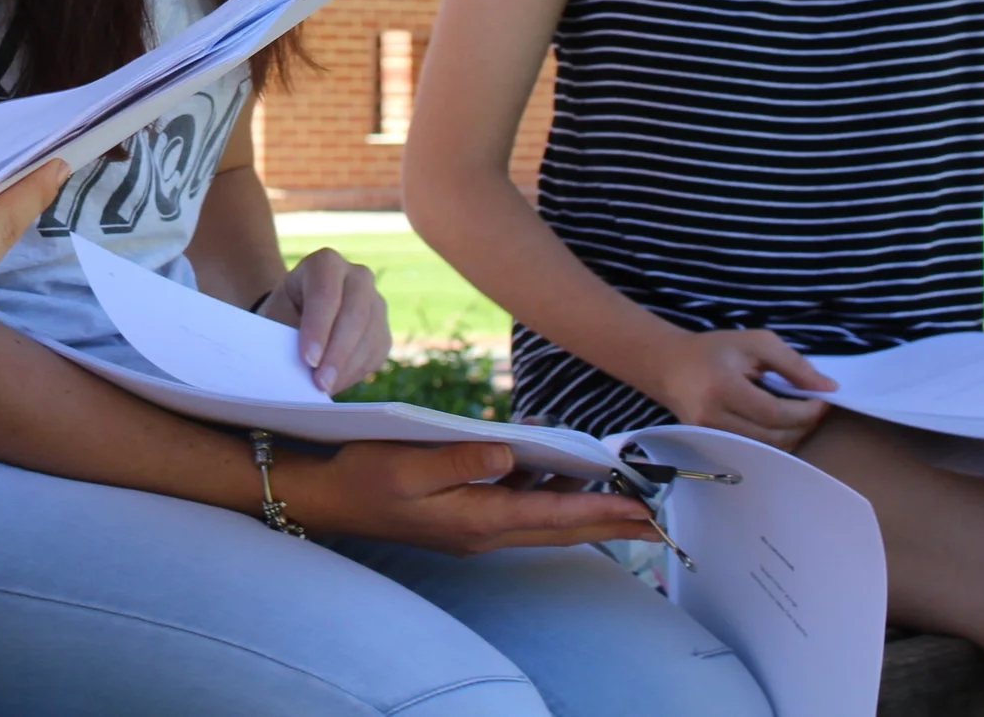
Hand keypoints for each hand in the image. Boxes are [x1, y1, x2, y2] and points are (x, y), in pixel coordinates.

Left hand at [256, 248, 390, 394]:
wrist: (297, 313)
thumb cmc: (283, 312)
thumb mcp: (276, 316)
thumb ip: (285, 336)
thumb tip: (294, 371)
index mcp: (325, 263)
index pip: (325, 293)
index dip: (318, 328)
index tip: (307, 359)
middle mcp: (356, 276)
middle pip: (354, 313)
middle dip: (337, 352)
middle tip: (320, 382)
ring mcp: (375, 301)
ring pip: (370, 334)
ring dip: (347, 366)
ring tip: (325, 388)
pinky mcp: (383, 328)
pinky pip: (377, 352)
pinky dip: (356, 372)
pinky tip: (336, 383)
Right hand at [276, 440, 660, 553]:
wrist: (328, 497)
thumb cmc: (364, 475)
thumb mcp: (409, 462)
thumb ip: (462, 459)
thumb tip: (511, 454)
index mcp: (476, 518)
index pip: (554, 515)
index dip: (602, 511)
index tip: (643, 511)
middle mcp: (483, 530)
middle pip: (560, 527)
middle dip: (609, 522)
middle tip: (655, 519)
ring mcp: (474, 526)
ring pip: (544, 521)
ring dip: (583, 511)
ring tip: (622, 500)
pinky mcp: (465, 516)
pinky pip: (521, 510)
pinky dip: (550, 498)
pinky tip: (560, 477)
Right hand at [650, 328, 834, 448]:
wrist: (668, 366)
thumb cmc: (713, 350)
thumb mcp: (754, 343)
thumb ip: (793, 363)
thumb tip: (828, 387)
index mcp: (722, 388)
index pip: (775, 413)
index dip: (807, 411)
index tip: (823, 398)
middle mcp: (714, 418)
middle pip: (775, 437)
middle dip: (804, 424)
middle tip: (815, 406)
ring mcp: (711, 436)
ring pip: (769, 449)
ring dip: (793, 434)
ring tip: (799, 414)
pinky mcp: (713, 445)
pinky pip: (756, 451)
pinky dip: (776, 440)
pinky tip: (780, 423)